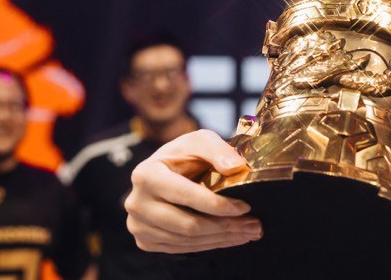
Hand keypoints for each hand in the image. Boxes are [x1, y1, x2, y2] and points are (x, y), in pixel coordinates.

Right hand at [124, 129, 262, 252]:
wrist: (165, 171)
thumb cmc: (183, 155)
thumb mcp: (200, 141)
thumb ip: (218, 150)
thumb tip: (236, 167)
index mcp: (146, 174)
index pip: (186, 195)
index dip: (217, 204)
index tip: (244, 206)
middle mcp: (137, 202)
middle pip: (187, 224)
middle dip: (225, 226)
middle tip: (254, 225)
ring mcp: (138, 225)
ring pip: (186, 241)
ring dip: (222, 238)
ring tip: (248, 231)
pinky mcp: (145, 241)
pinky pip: (180, 249)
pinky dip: (209, 245)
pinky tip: (229, 237)